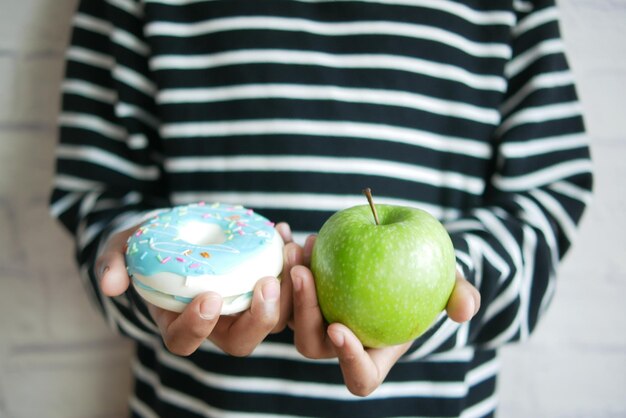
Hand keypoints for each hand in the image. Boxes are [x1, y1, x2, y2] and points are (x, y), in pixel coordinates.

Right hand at [95, 221, 298, 356]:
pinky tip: (287, 234)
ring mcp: (242, 307)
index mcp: (176, 321)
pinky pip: (286, 289)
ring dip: (288, 291)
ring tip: (288, 250)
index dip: (197, 327)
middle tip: (266, 283)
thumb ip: (113, 263)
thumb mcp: (123, 247)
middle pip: (241, 341)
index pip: (185, 340)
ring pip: (274, 319)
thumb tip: (109, 284)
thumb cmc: (148, 243)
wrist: (178, 230)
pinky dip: (291, 264)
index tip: (208, 297)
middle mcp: (214, 322)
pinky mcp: (263, 288)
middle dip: (258, 318)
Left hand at [289, 235, 480, 396]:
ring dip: (285, 285)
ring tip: (296, 248)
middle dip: (303, 312)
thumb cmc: (430, 279)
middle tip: (304, 273)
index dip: (347, 359)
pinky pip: (282, 284)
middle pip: (311, 344)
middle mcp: (341, 341)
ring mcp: (318, 317)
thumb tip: (465, 309)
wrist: (402, 257)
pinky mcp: (303, 293)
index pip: (359, 374)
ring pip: (287, 315)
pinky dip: (283, 259)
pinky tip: (284, 230)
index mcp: (375, 354)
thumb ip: (462, 297)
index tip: (340, 328)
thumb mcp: (452, 285)